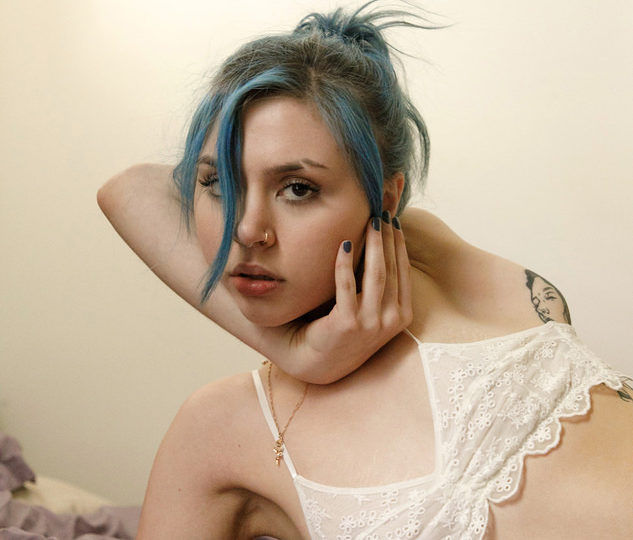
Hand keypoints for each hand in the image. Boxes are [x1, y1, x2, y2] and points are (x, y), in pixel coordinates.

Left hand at [262, 212, 412, 383]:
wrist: (320, 361)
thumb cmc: (346, 327)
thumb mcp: (373, 308)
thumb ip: (382, 284)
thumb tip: (384, 245)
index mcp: (402, 315)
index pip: (403, 271)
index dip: (399, 244)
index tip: (394, 220)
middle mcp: (390, 320)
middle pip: (391, 269)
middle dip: (387, 238)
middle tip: (382, 213)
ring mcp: (370, 324)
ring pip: (376, 275)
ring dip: (373, 245)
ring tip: (369, 222)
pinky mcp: (346, 324)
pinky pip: (346, 285)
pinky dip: (344, 263)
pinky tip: (342, 245)